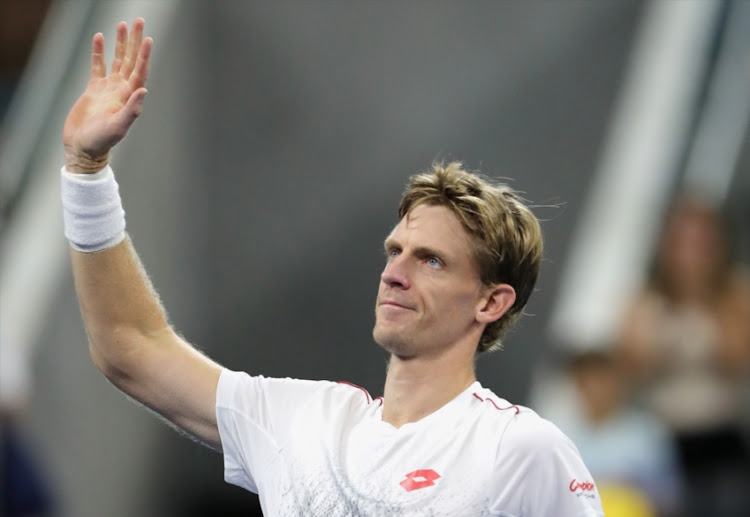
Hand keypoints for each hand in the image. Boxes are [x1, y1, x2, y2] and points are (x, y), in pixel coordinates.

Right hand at [63, 18, 151, 172]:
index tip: (147, 38)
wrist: (83, 148)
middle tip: (138, 20)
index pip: (140, 71)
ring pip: (117, 60)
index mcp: (129, 97)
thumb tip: (143, 90)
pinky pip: (98, 66)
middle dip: (134, 41)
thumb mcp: (118, 127)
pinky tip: (100, 38)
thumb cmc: (101, 141)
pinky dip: (99, 52)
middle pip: (131, 60)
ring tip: (121, 24)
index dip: (144, 55)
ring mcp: (108, 89)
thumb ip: (131, 110)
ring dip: (120, 43)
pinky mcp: (94, 90)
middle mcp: (122, 90)